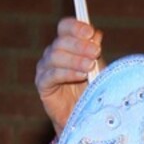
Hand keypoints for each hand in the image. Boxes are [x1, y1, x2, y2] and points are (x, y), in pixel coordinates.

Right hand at [35, 17, 102, 134]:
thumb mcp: (100, 68)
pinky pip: (51, 75)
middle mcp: (53, 53)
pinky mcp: (43, 85)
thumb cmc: (95, 89)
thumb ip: (96, 51)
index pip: (65, 27)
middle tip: (96, 52)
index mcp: (67, 44)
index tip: (90, 32)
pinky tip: (80, 76)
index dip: (76, 27)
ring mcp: (45, 68)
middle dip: (80, 45)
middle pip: (61, 41)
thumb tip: (96, 34)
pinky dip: (67, 73)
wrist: (87, 117)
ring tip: (90, 67)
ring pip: (55, 56)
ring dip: (75, 60)